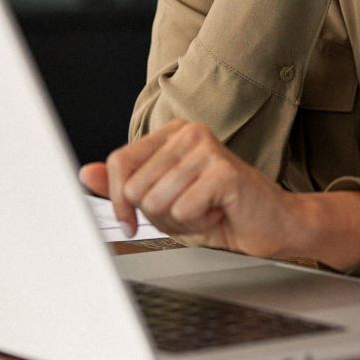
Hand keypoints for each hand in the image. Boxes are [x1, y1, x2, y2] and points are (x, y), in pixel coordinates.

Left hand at [81, 121, 306, 259]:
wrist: (273, 225)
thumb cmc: (221, 213)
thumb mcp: (163, 202)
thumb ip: (125, 186)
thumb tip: (86, 173)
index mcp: (171, 135)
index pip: (119, 162)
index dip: (119, 201)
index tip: (131, 222)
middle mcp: (188, 133)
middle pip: (136, 187)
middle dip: (157, 216)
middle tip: (188, 212)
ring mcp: (207, 148)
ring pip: (157, 201)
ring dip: (179, 222)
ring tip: (205, 212)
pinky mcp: (223, 170)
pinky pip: (183, 209)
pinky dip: (198, 225)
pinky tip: (218, 214)